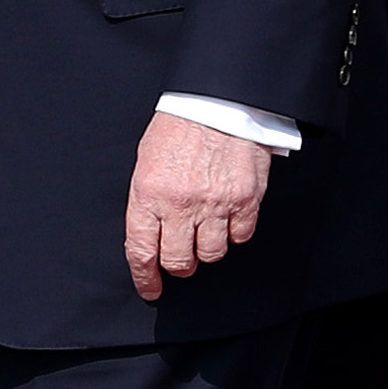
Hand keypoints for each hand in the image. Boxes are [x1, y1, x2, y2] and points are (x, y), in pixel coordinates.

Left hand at [124, 114, 271, 303]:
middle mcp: (181, 204)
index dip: (145, 277)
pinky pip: (240, 236)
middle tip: (181, 257)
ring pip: (212, 254)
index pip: (142, 251)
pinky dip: (234, 232)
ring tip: (205, 230)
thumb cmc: (179, 127)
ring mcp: (215, 203)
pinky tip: (228, 217)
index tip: (150, 288)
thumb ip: (147, 200)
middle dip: (178, 265)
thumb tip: (149, 235)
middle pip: (179, 261)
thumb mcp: (147, 161)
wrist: (218, 100)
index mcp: (149, 194)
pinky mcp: (245, 199)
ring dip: (207, 248)